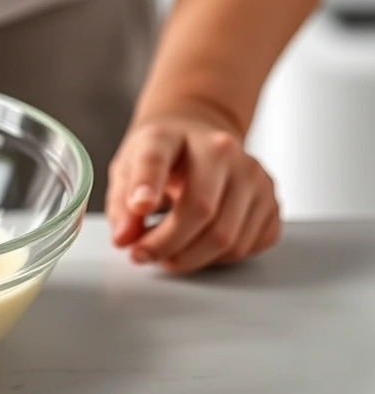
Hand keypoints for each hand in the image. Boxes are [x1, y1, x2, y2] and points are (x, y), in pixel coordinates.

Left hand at [106, 115, 280, 273]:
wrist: (196, 140)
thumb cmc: (161, 158)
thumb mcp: (126, 171)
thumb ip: (121, 205)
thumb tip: (125, 238)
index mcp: (170, 135)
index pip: (157, 158)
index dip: (147, 184)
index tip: (139, 207)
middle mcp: (219, 149)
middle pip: (201, 210)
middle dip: (166, 245)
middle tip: (143, 255)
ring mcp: (252, 174)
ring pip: (227, 238)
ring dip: (190, 258)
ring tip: (168, 251)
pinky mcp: (272, 200)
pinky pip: (248, 247)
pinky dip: (219, 258)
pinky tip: (199, 244)